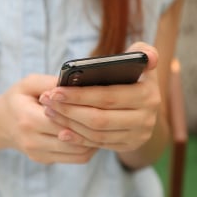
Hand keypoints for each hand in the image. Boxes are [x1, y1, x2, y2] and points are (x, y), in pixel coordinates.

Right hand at [0, 74, 96, 163]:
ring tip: (103, 125)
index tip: (99, 102)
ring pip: (78, 153)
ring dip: (94, 140)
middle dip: (92, 126)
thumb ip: (51, 82)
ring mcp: (38, 154)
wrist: (1, 123)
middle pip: (74, 138)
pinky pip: (75, 158)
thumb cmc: (18, 99)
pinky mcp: (45, 160)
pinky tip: (93, 134)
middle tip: (109, 114)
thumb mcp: (29, 83)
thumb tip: (77, 83)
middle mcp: (32, 141)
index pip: (63, 120)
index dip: (82, 112)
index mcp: (28, 119)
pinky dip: (88, 147)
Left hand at [39, 42, 160, 151]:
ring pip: (97, 134)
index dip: (80, 95)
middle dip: (69, 110)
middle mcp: (146, 118)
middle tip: (47, 101)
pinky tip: (62, 131)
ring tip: (50, 112)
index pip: (108, 97)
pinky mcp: (128, 146)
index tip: (55, 91)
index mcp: (148, 95)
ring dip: (70, 124)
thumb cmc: (134, 75)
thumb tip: (148, 57)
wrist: (144, 104)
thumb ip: (143, 51)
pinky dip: (79, 138)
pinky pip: (99, 145)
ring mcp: (138, 135)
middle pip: (99, 118)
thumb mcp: (141, 60)